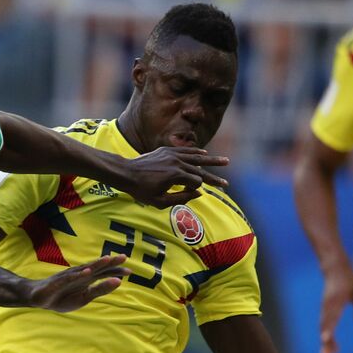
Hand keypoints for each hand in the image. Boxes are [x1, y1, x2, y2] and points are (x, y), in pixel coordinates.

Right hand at [26, 254, 129, 311]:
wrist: (37, 298)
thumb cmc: (61, 297)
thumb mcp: (85, 297)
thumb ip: (100, 290)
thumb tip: (119, 282)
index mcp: (86, 279)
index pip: (103, 274)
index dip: (115, 272)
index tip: (129, 271)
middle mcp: (79, 275)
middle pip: (96, 267)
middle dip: (109, 263)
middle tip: (123, 257)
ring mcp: (68, 277)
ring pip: (84, 269)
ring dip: (95, 264)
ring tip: (107, 259)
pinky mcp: (57, 282)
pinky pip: (69, 278)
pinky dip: (78, 275)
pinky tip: (86, 272)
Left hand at [114, 147, 229, 208]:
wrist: (126, 173)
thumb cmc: (141, 191)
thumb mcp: (160, 202)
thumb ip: (181, 199)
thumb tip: (198, 193)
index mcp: (176, 175)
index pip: (196, 183)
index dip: (195, 191)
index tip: (188, 194)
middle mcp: (177, 163)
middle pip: (201, 170)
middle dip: (214, 178)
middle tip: (226, 183)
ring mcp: (172, 155)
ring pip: (197, 157)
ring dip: (212, 160)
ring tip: (225, 162)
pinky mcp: (166, 150)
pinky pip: (186, 150)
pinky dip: (196, 152)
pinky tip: (205, 154)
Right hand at [319, 266, 352, 352]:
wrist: (334, 268)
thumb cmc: (349, 280)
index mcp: (336, 302)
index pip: (331, 318)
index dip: (327, 329)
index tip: (324, 339)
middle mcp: (327, 307)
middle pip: (324, 327)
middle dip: (326, 342)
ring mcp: (324, 309)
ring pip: (323, 328)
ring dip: (326, 343)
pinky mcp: (324, 311)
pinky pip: (324, 326)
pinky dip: (326, 337)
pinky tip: (331, 347)